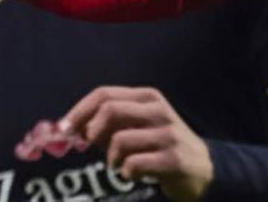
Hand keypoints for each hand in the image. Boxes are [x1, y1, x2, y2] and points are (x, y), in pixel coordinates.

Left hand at [60, 86, 212, 200]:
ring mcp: (167, 134)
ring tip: (118, 164)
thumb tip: (73, 128)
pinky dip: (125, 172)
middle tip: (91, 147)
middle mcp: (158, 111)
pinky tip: (132, 173)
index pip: (104, 94)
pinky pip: (133, 164)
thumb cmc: (161, 145)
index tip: (63, 128)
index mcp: (147, 97)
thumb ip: (111, 122)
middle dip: (92, 131)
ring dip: (110, 157)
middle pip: (109, 110)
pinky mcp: (173, 159)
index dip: (79, 110)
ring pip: (119, 140)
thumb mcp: (139, 125)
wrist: (204, 168)